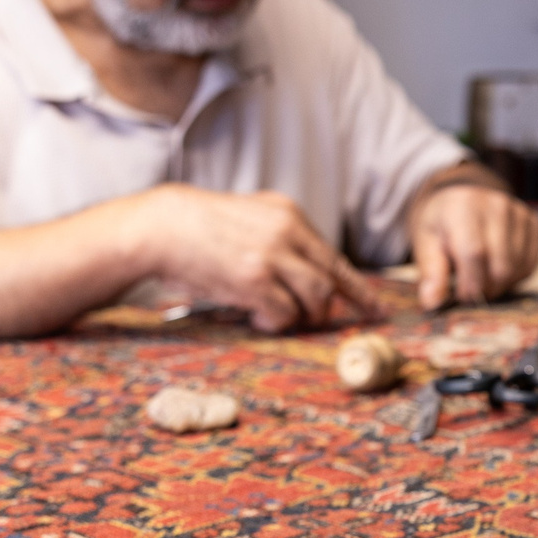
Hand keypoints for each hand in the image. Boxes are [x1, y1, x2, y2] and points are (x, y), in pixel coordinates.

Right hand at [134, 186, 383, 332]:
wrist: (163, 226)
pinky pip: (284, 312)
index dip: (358, 288)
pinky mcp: (254, 279)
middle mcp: (287, 231)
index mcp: (289, 214)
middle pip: (332, 279)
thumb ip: (282, 238)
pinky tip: (260, 318)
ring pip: (317, 297)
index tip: (375, 308)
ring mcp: (272, 255)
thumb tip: (311, 276)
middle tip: (319, 323)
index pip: (333, 256)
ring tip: (282, 318)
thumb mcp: (251, 218)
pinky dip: (277, 322)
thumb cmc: (202, 229)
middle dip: (332, 308)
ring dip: (305, 316)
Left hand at [411, 180, 537, 309]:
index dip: (470, 284)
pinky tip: (497, 269)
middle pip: (500, 265)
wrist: (462, 199)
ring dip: (500, 284)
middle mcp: (496, 205)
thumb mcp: (426, 243)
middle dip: (486, 288)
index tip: (462, 296)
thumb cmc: (441, 224)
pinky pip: (530, 265)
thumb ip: (431, 273)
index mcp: (464, 206)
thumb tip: (433, 303)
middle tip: (471, 290)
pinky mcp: (534, 223)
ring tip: (482, 277)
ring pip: (517, 269)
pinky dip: (515, 277)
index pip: (475, 254)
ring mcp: (519, 213)